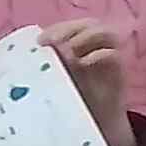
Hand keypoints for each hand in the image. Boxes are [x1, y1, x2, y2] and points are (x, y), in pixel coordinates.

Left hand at [41, 18, 133, 145]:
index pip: (67, 27)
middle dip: (67, 30)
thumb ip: (44, 68)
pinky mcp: (118, 69)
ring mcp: (107, 54)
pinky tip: (83, 63)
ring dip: (84, 37)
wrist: (95, 121)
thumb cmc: (69, 99)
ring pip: (101, 32)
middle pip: (85, 24)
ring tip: (68, 52)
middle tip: (52, 43)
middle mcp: (92, 45)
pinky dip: (99, 54)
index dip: (54, 30)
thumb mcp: (53, 81)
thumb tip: (27, 59)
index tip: (40, 42)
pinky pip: (112, 53)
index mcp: (74, 45)